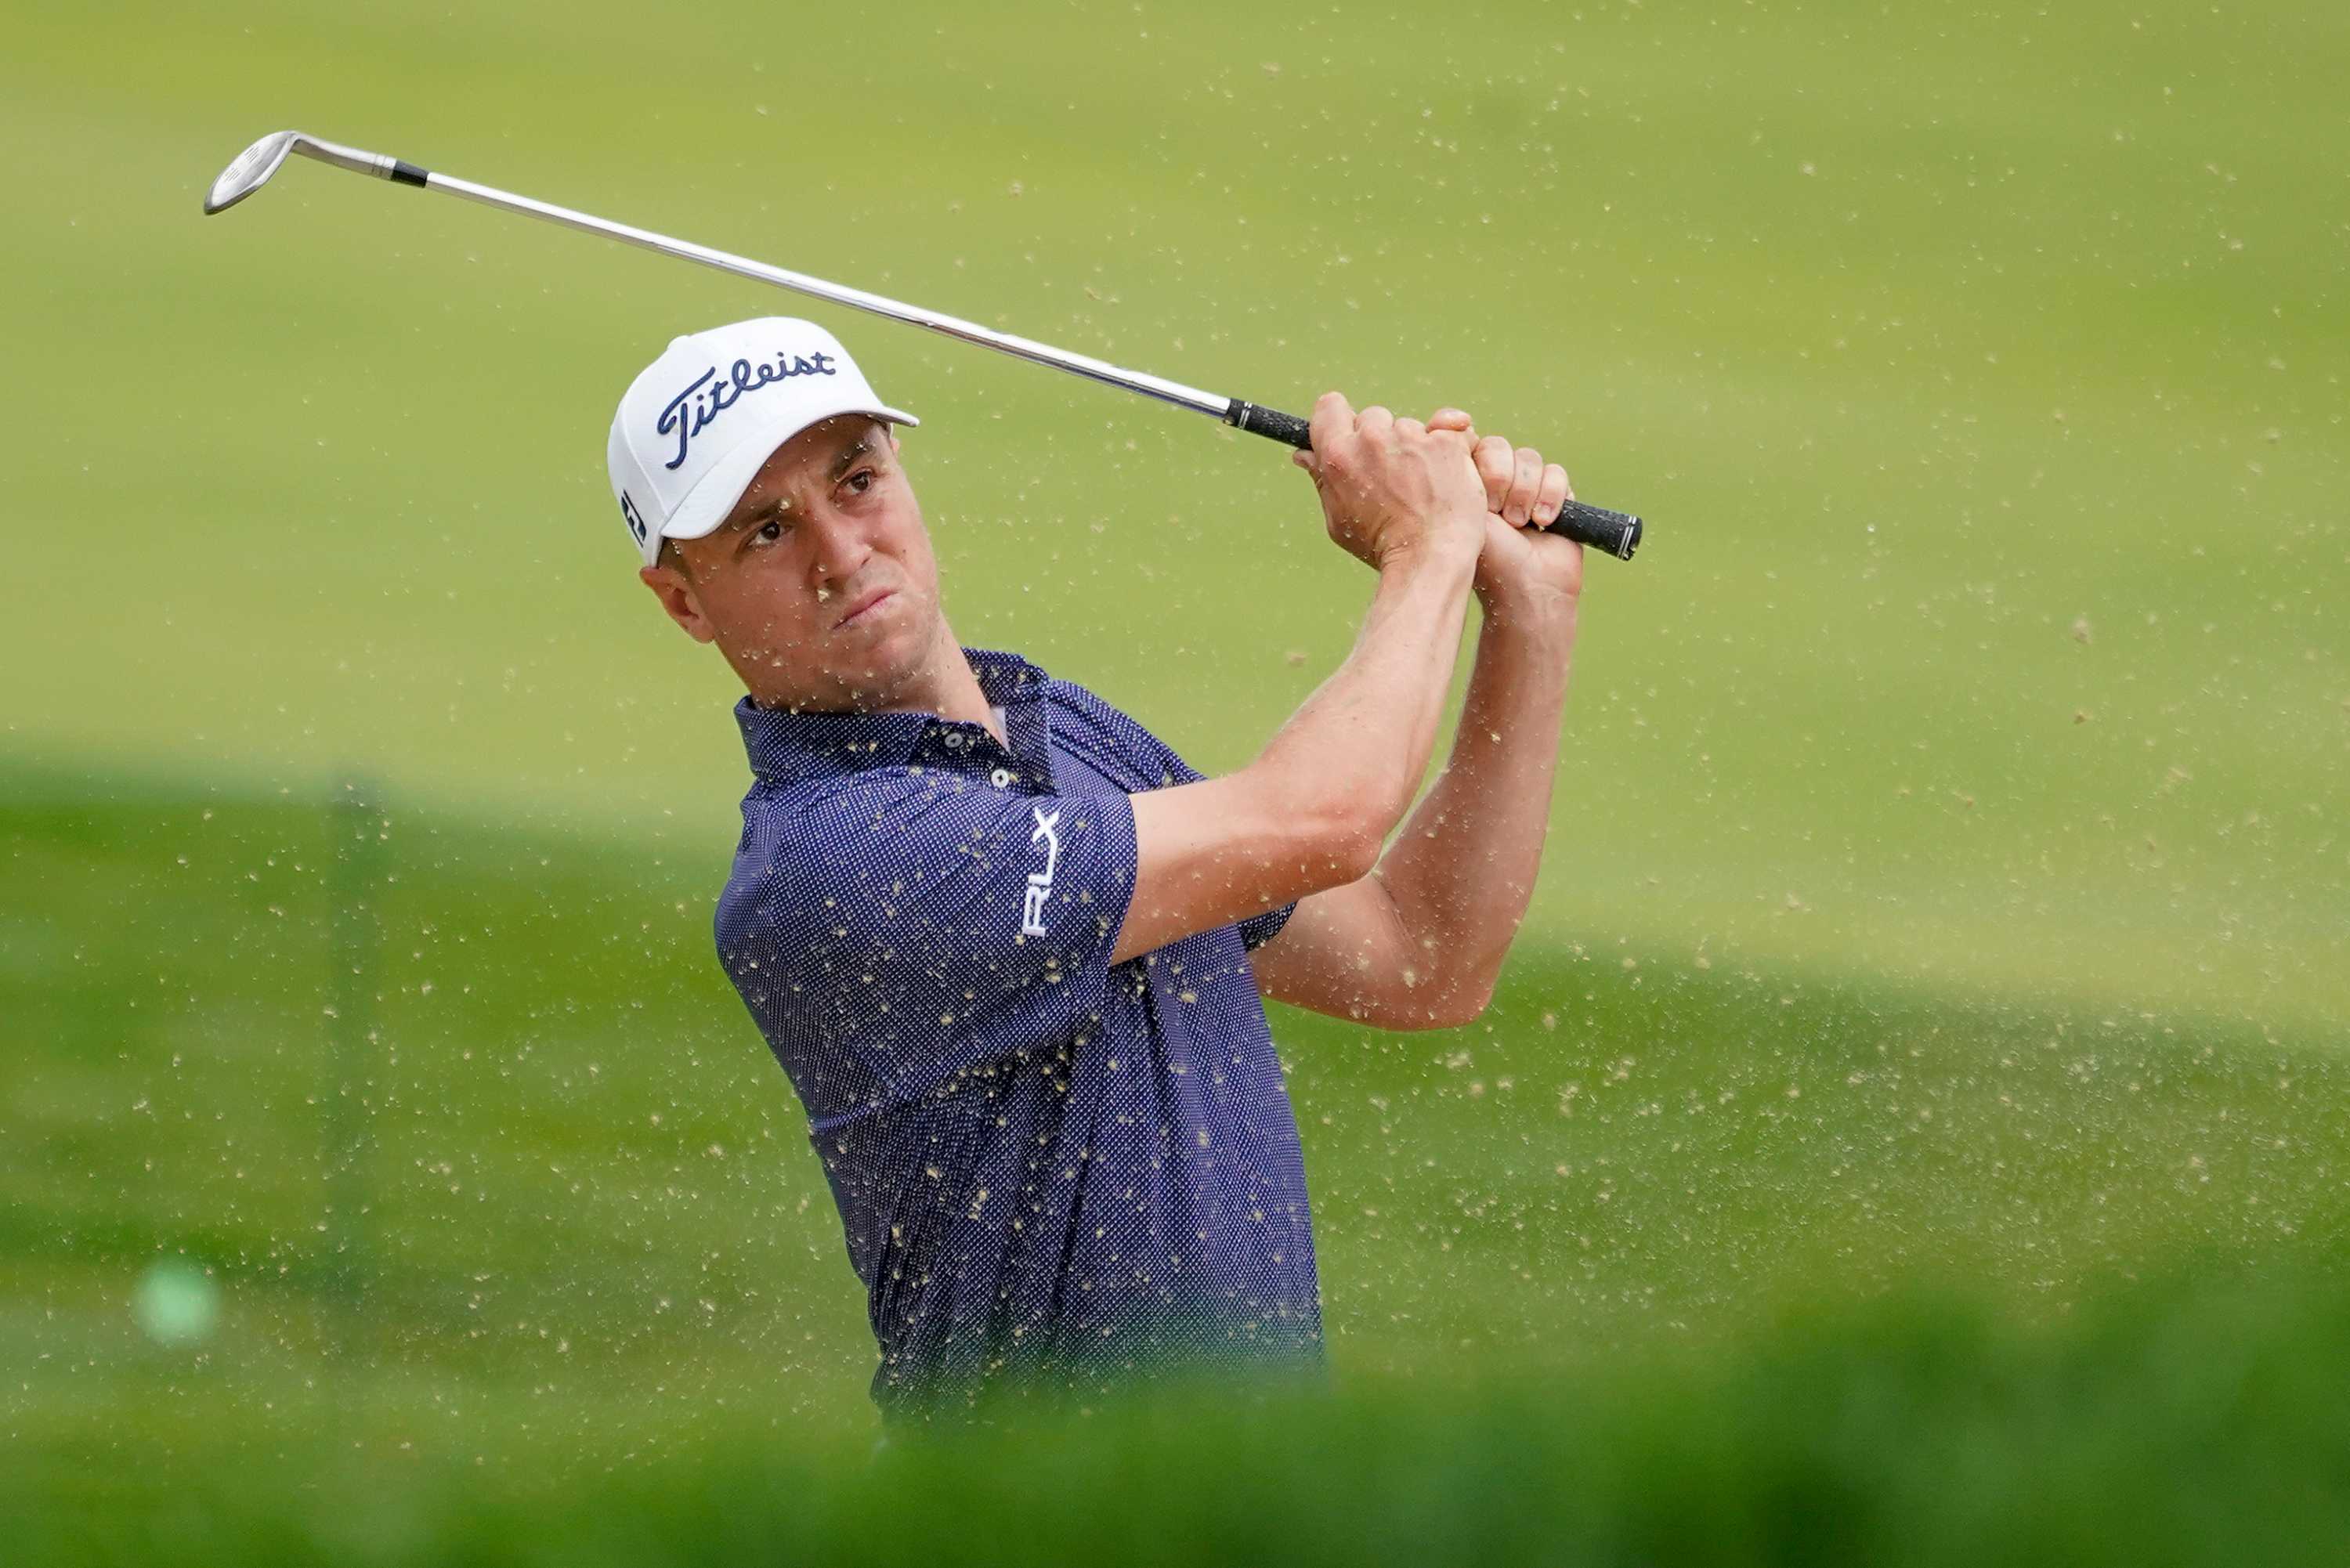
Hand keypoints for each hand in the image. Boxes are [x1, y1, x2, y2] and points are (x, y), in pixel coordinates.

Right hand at [1291, 391, 1487, 571]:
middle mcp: (1372, 439)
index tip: (1350, 434)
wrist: (1429, 559)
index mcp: (1338, 455)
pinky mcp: (1447, 442)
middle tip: (1393, 477)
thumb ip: (1323, 480)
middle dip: (1381, 440)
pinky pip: (1447, 432)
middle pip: (1373, 418)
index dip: (1340, 419)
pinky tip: (1448, 478)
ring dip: (1415, 448)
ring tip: (1423, 488)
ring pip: (1410, 427)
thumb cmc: (1381, 547)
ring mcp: (1412, 438)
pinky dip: (1449, 450)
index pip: (1330, 407)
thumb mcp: (1339, 518)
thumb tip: (1304, 455)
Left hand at [1426, 408, 1583, 618]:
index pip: (1471, 442)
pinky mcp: (1556, 495)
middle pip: (1499, 446)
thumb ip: (1454, 471)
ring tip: (1520, 524)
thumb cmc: (1484, 558)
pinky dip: (1551, 497)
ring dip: (1526, 492)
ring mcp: (1526, 487)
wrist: (1524, 589)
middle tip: (1497, 512)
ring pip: (1529, 458)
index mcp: (1467, 481)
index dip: (1478, 459)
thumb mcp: (1459, 511)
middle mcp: (1495, 482)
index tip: (1479, 489)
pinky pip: (1556, 472)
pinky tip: (1543, 523)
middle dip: (1500, 479)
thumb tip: (1454, 430)